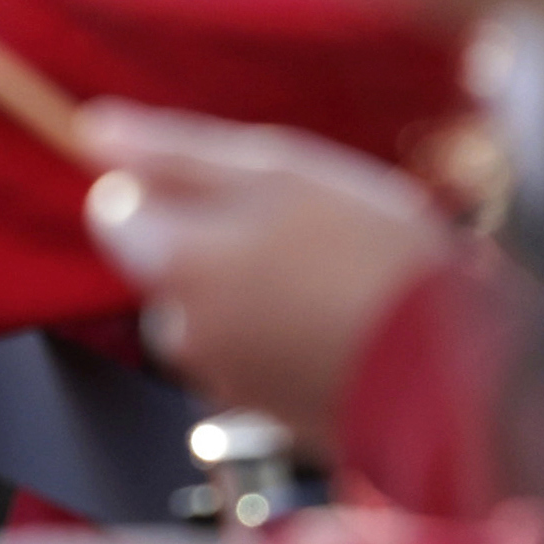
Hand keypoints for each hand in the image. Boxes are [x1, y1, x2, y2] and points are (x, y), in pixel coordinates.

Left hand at [81, 106, 463, 447]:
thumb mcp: (276, 171)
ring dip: (255, 284)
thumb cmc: (370, 255)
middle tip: (301, 223)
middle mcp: (182, 331)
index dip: (164, 185)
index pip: (114, 211)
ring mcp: (223, 380)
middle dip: (215, 237)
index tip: (229, 182)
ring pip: (213, 306)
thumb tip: (92, 131)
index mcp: (175, 265)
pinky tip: (342, 315)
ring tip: (334, 272)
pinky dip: (283, 329)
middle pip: (168, 260)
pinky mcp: (267, 412)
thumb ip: (174, 151)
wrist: (451, 370)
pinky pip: (254, 349)